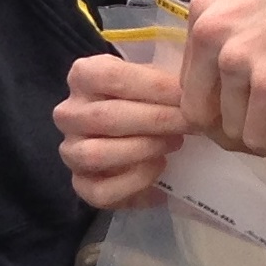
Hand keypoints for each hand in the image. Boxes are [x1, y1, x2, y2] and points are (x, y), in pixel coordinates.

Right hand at [55, 50, 186, 209]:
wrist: (140, 131)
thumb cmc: (151, 97)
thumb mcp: (158, 75)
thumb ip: (168, 76)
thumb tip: (196, 84)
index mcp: (83, 76)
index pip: (110, 78)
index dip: (152, 86)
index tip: (188, 94)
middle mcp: (68, 113)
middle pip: (104, 117)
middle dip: (155, 121)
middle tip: (191, 123)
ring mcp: (70, 150)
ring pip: (94, 155)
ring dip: (142, 149)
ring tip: (175, 143)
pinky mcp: (80, 183)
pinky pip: (100, 191)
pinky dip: (134, 183)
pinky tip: (159, 168)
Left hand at [179, 0, 265, 155]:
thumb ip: (233, 33)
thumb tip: (227, 80)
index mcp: (203, 11)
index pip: (189, 78)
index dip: (215, 104)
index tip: (243, 111)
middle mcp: (209, 34)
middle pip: (198, 110)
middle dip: (228, 130)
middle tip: (262, 133)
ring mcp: (237, 60)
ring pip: (230, 129)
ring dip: (260, 143)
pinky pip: (259, 139)